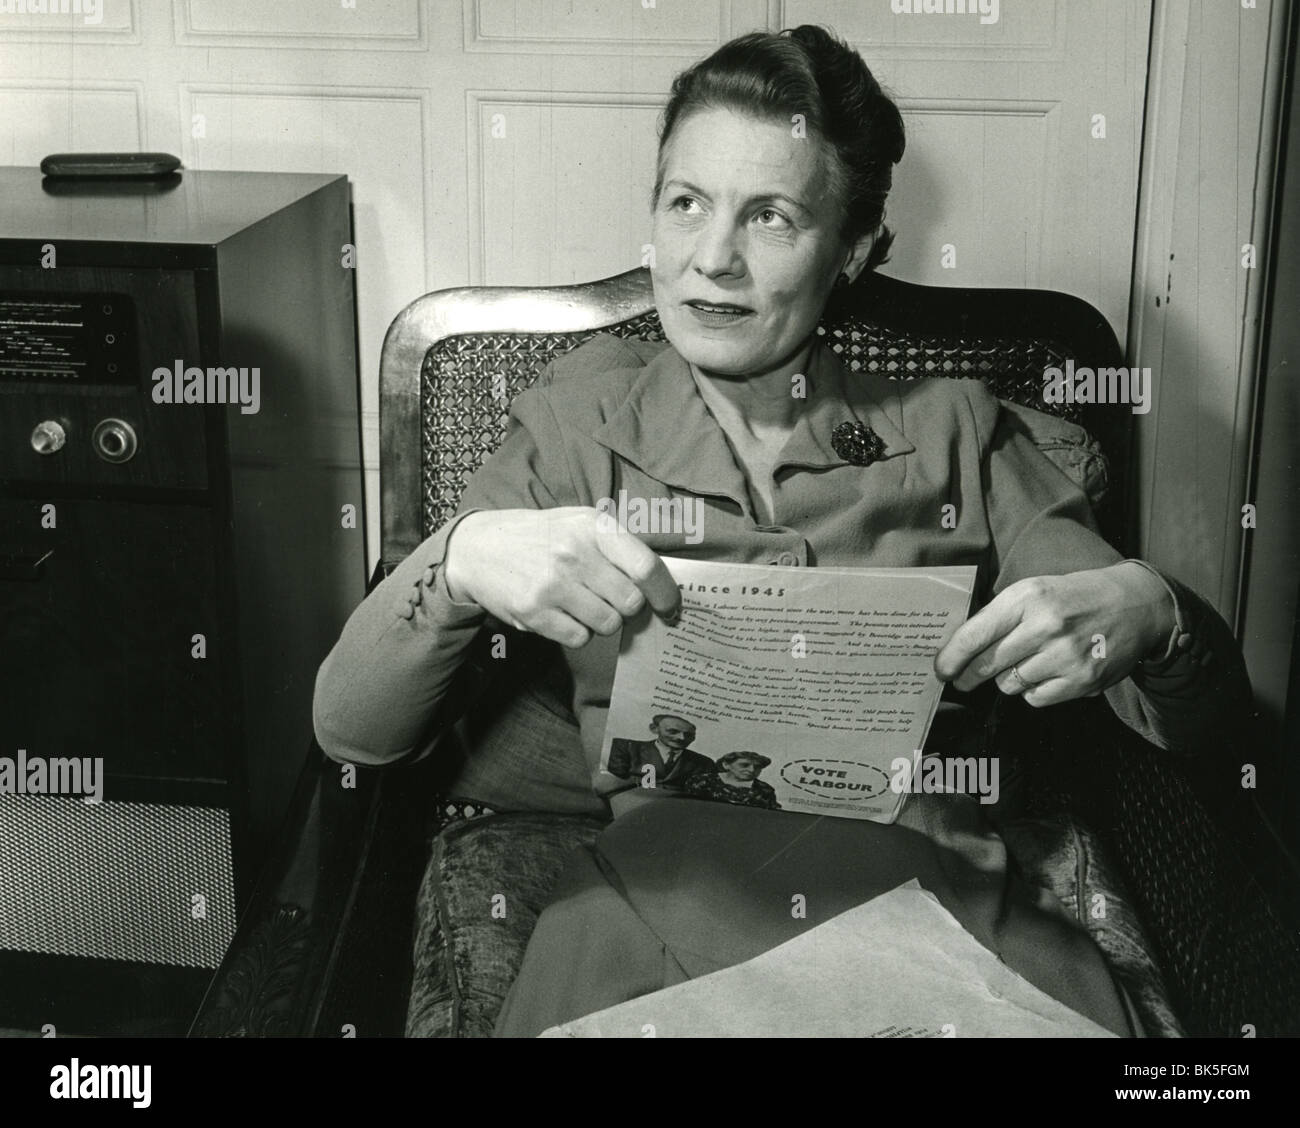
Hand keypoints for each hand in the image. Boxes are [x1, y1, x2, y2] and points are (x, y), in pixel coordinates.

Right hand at [442, 507, 680, 648]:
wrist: (478, 547)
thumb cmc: (542, 537)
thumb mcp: (580, 523)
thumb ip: (620, 546)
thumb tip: (664, 582)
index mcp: (593, 527)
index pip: (646, 567)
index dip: (665, 593)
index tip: (670, 607)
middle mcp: (574, 554)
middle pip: (630, 603)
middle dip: (628, 608)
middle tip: (612, 600)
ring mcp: (552, 584)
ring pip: (608, 624)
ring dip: (602, 620)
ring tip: (582, 603)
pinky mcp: (534, 612)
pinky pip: (579, 638)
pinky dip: (578, 632)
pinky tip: (562, 613)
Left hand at [933, 561, 1173, 706]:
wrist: (1136, 605)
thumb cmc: (1074, 597)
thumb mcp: (1034, 590)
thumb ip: (999, 616)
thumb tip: (959, 648)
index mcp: (1027, 597)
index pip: (975, 634)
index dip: (951, 657)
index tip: (940, 670)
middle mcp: (1045, 626)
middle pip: (988, 664)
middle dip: (970, 675)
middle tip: (962, 679)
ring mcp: (1065, 656)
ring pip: (1010, 684)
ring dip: (1009, 679)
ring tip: (1026, 662)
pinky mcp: (1083, 681)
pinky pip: (1036, 698)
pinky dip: (1034, 691)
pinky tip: (1046, 673)